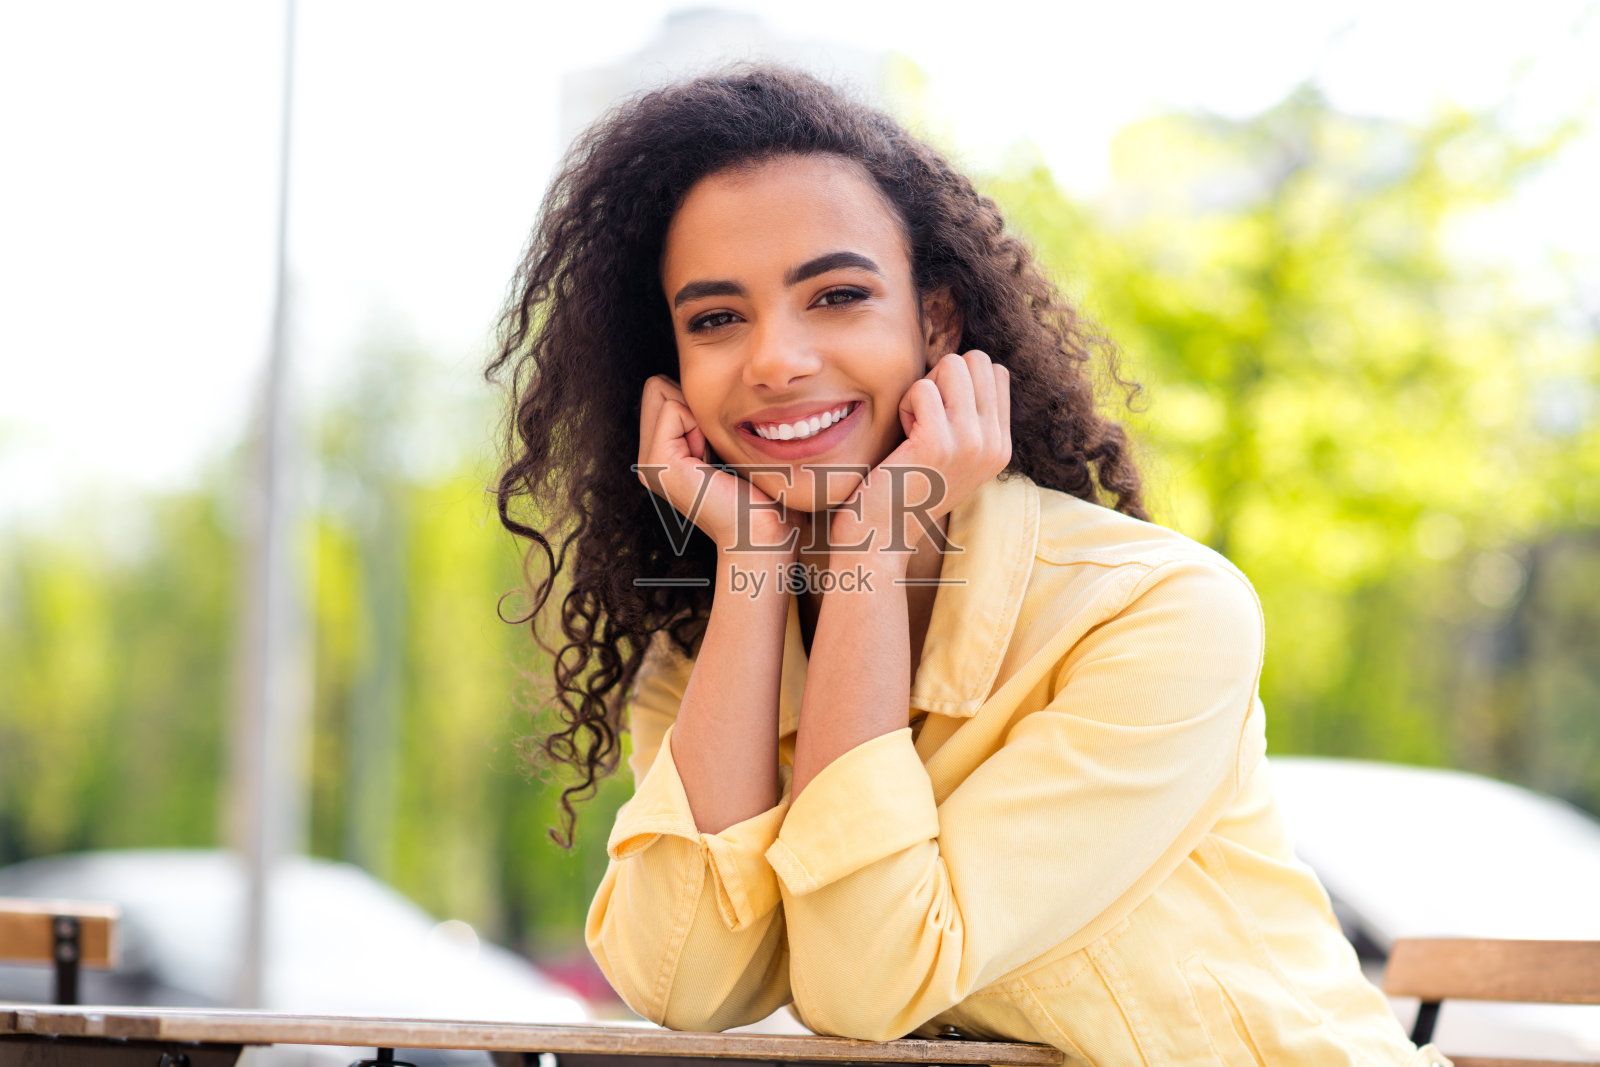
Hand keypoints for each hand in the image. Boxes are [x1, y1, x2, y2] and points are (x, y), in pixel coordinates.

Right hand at [636, 375, 800, 556]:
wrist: (764, 534)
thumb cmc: (762, 492)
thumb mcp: (730, 443)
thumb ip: (708, 417)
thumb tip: (704, 382)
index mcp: (663, 453)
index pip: (663, 388)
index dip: (698, 404)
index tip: (719, 444)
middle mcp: (649, 458)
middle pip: (657, 386)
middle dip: (693, 404)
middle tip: (715, 447)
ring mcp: (649, 463)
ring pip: (662, 391)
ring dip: (698, 415)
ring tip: (714, 458)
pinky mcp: (659, 463)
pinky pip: (674, 408)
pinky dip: (699, 424)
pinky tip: (712, 462)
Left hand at [830, 351, 1010, 557]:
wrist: (883, 536)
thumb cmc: (906, 489)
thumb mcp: (953, 455)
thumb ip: (968, 418)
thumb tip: (961, 367)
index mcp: (1001, 445)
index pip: (995, 372)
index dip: (959, 381)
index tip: (939, 416)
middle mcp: (995, 444)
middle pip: (978, 361)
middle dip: (943, 377)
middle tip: (924, 416)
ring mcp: (971, 444)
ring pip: (953, 365)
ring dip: (924, 389)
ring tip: (914, 426)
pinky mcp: (938, 444)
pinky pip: (923, 388)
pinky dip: (905, 404)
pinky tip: (903, 435)